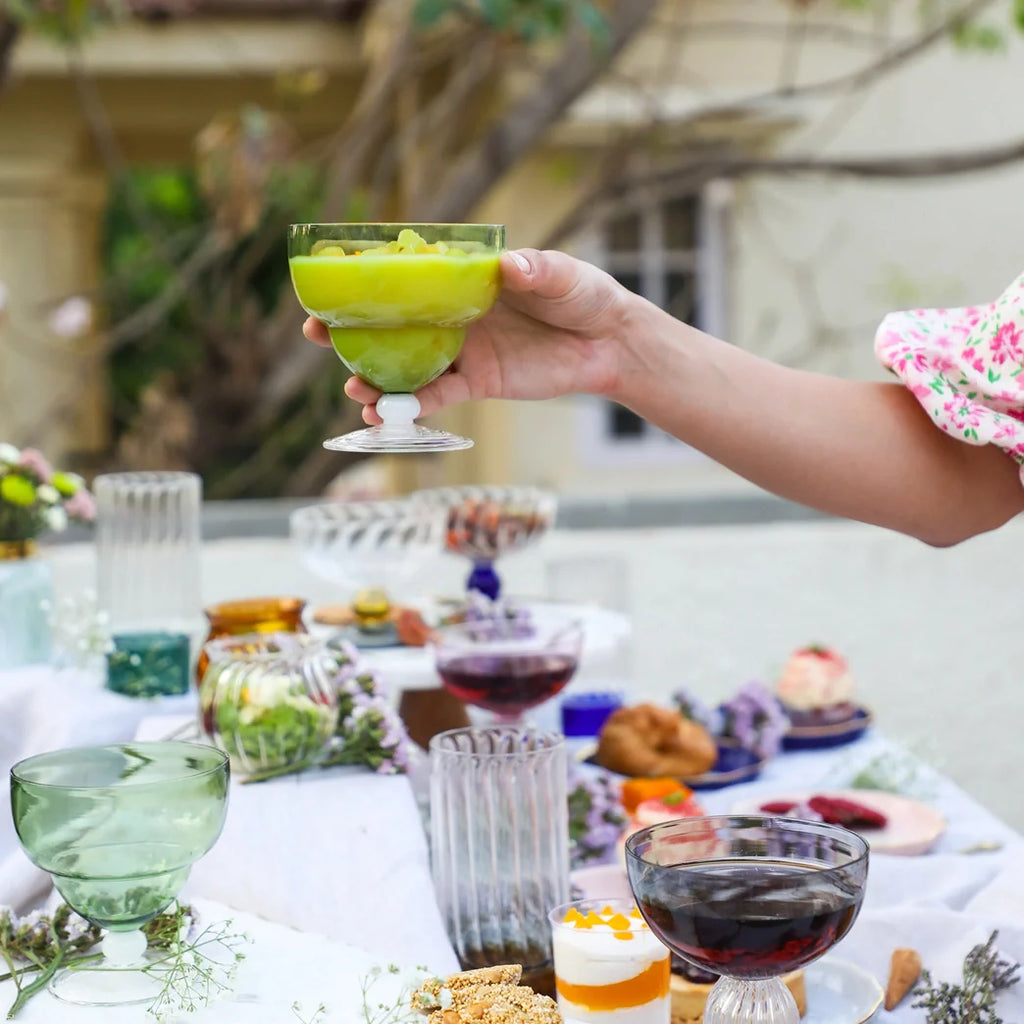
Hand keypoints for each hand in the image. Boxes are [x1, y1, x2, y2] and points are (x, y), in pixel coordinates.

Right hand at [302, 248, 630, 424]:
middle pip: (392, 320)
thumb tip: (510, 266)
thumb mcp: (563, 275)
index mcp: (463, 278)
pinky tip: (384, 413)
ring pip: (406, 362)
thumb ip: (536, 270)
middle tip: (316, 332)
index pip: (406, 274)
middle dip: (351, 327)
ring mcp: (461, 349)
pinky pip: (436, 395)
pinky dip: (410, 405)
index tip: (328, 280)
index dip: (366, 277)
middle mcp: (453, 313)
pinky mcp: (477, 381)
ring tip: (353, 385)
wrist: (610, 343)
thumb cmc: (584, 295)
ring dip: (374, 374)